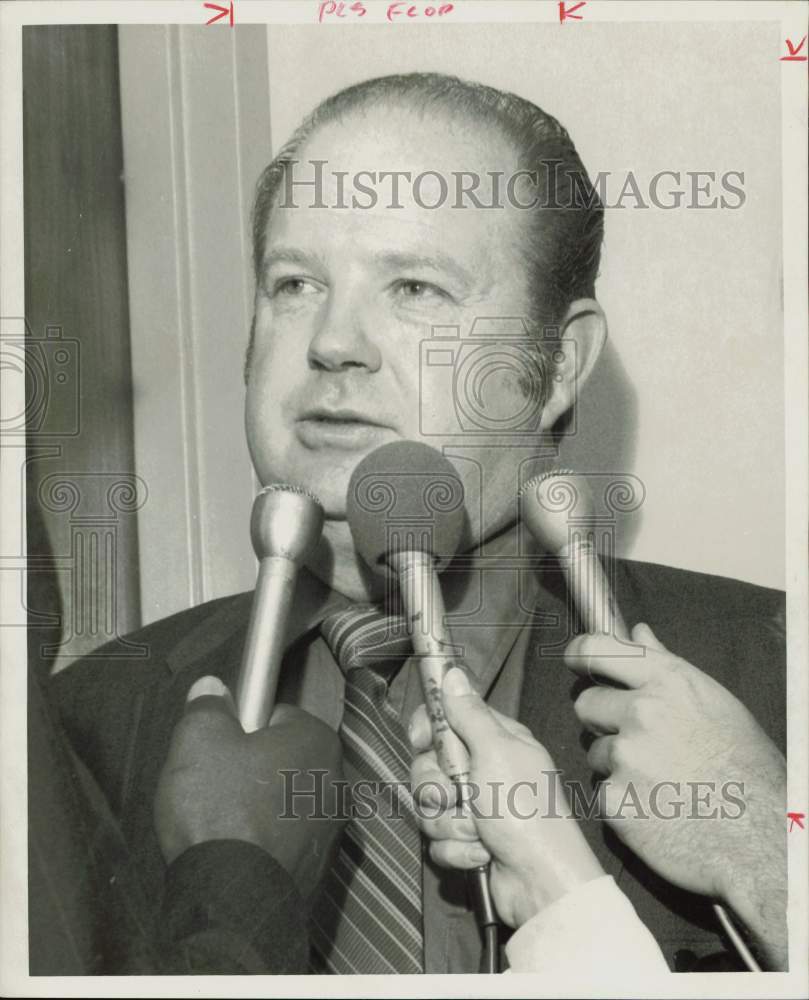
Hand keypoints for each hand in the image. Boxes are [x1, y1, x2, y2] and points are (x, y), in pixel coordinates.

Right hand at [155, 676, 343, 899]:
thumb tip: (211, 688)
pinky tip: (236, 852)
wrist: (232, 900)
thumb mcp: (199, 740)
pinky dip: (265, 843)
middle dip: (252, 768)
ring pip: (286, 801)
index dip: (242, 727)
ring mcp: (332, 829)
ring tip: (222, 822)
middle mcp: (337, 780)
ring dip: (259, 807)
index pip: (278, 716)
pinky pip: (286, 840)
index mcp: (317, 739)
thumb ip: (207, 707)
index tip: (221, 746)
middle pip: (284, 759)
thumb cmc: (221, 811)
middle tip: (216, 783)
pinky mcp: (319, 868)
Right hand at [408, 667, 603, 928]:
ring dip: (449, 823)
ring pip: (430, 806)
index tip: (421, 740)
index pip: (446, 719)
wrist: (540, 882)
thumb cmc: (524, 809)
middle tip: (455, 796)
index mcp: (495, 741)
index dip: (427, 729)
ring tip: (477, 832)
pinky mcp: (468, 842)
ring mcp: (475, 808)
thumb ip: (469, 714)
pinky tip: (480, 854)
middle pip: (428, 765)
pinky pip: (438, 840)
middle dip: (436, 787)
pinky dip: (456, 850)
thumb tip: (453, 671)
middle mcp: (483, 770)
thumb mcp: (496, 751)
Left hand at [567, 623, 786, 967]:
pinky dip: (623, 802)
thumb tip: (638, 631)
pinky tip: (658, 810)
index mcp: (669, 682)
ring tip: (662, 781)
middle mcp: (642, 712)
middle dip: (604, 720)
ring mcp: (624, 757)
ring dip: (616, 765)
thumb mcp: (715, 704)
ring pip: (595, 751)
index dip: (581, 656)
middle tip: (640, 741)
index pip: (596, 650)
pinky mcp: (613, 801)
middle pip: (586, 703)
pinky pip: (603, 791)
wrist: (763, 842)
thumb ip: (667, 666)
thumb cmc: (748, 770)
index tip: (577, 662)